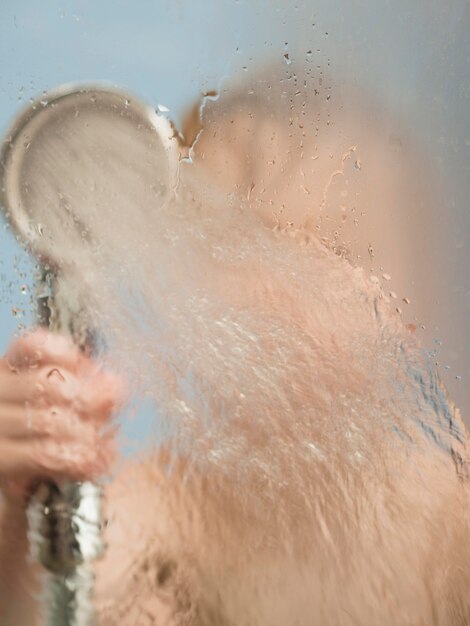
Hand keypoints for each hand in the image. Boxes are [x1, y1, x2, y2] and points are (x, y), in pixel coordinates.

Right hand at [0, 329, 122, 503]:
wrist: (14, 507)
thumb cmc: (43, 454)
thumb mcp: (69, 418)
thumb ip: (91, 399)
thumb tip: (115, 386)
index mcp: (10, 375)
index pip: (32, 346)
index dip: (67, 355)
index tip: (93, 373)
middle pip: (47, 382)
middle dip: (90, 399)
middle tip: (109, 415)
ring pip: (48, 418)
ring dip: (86, 434)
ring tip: (102, 446)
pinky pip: (42, 452)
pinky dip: (74, 457)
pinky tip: (89, 464)